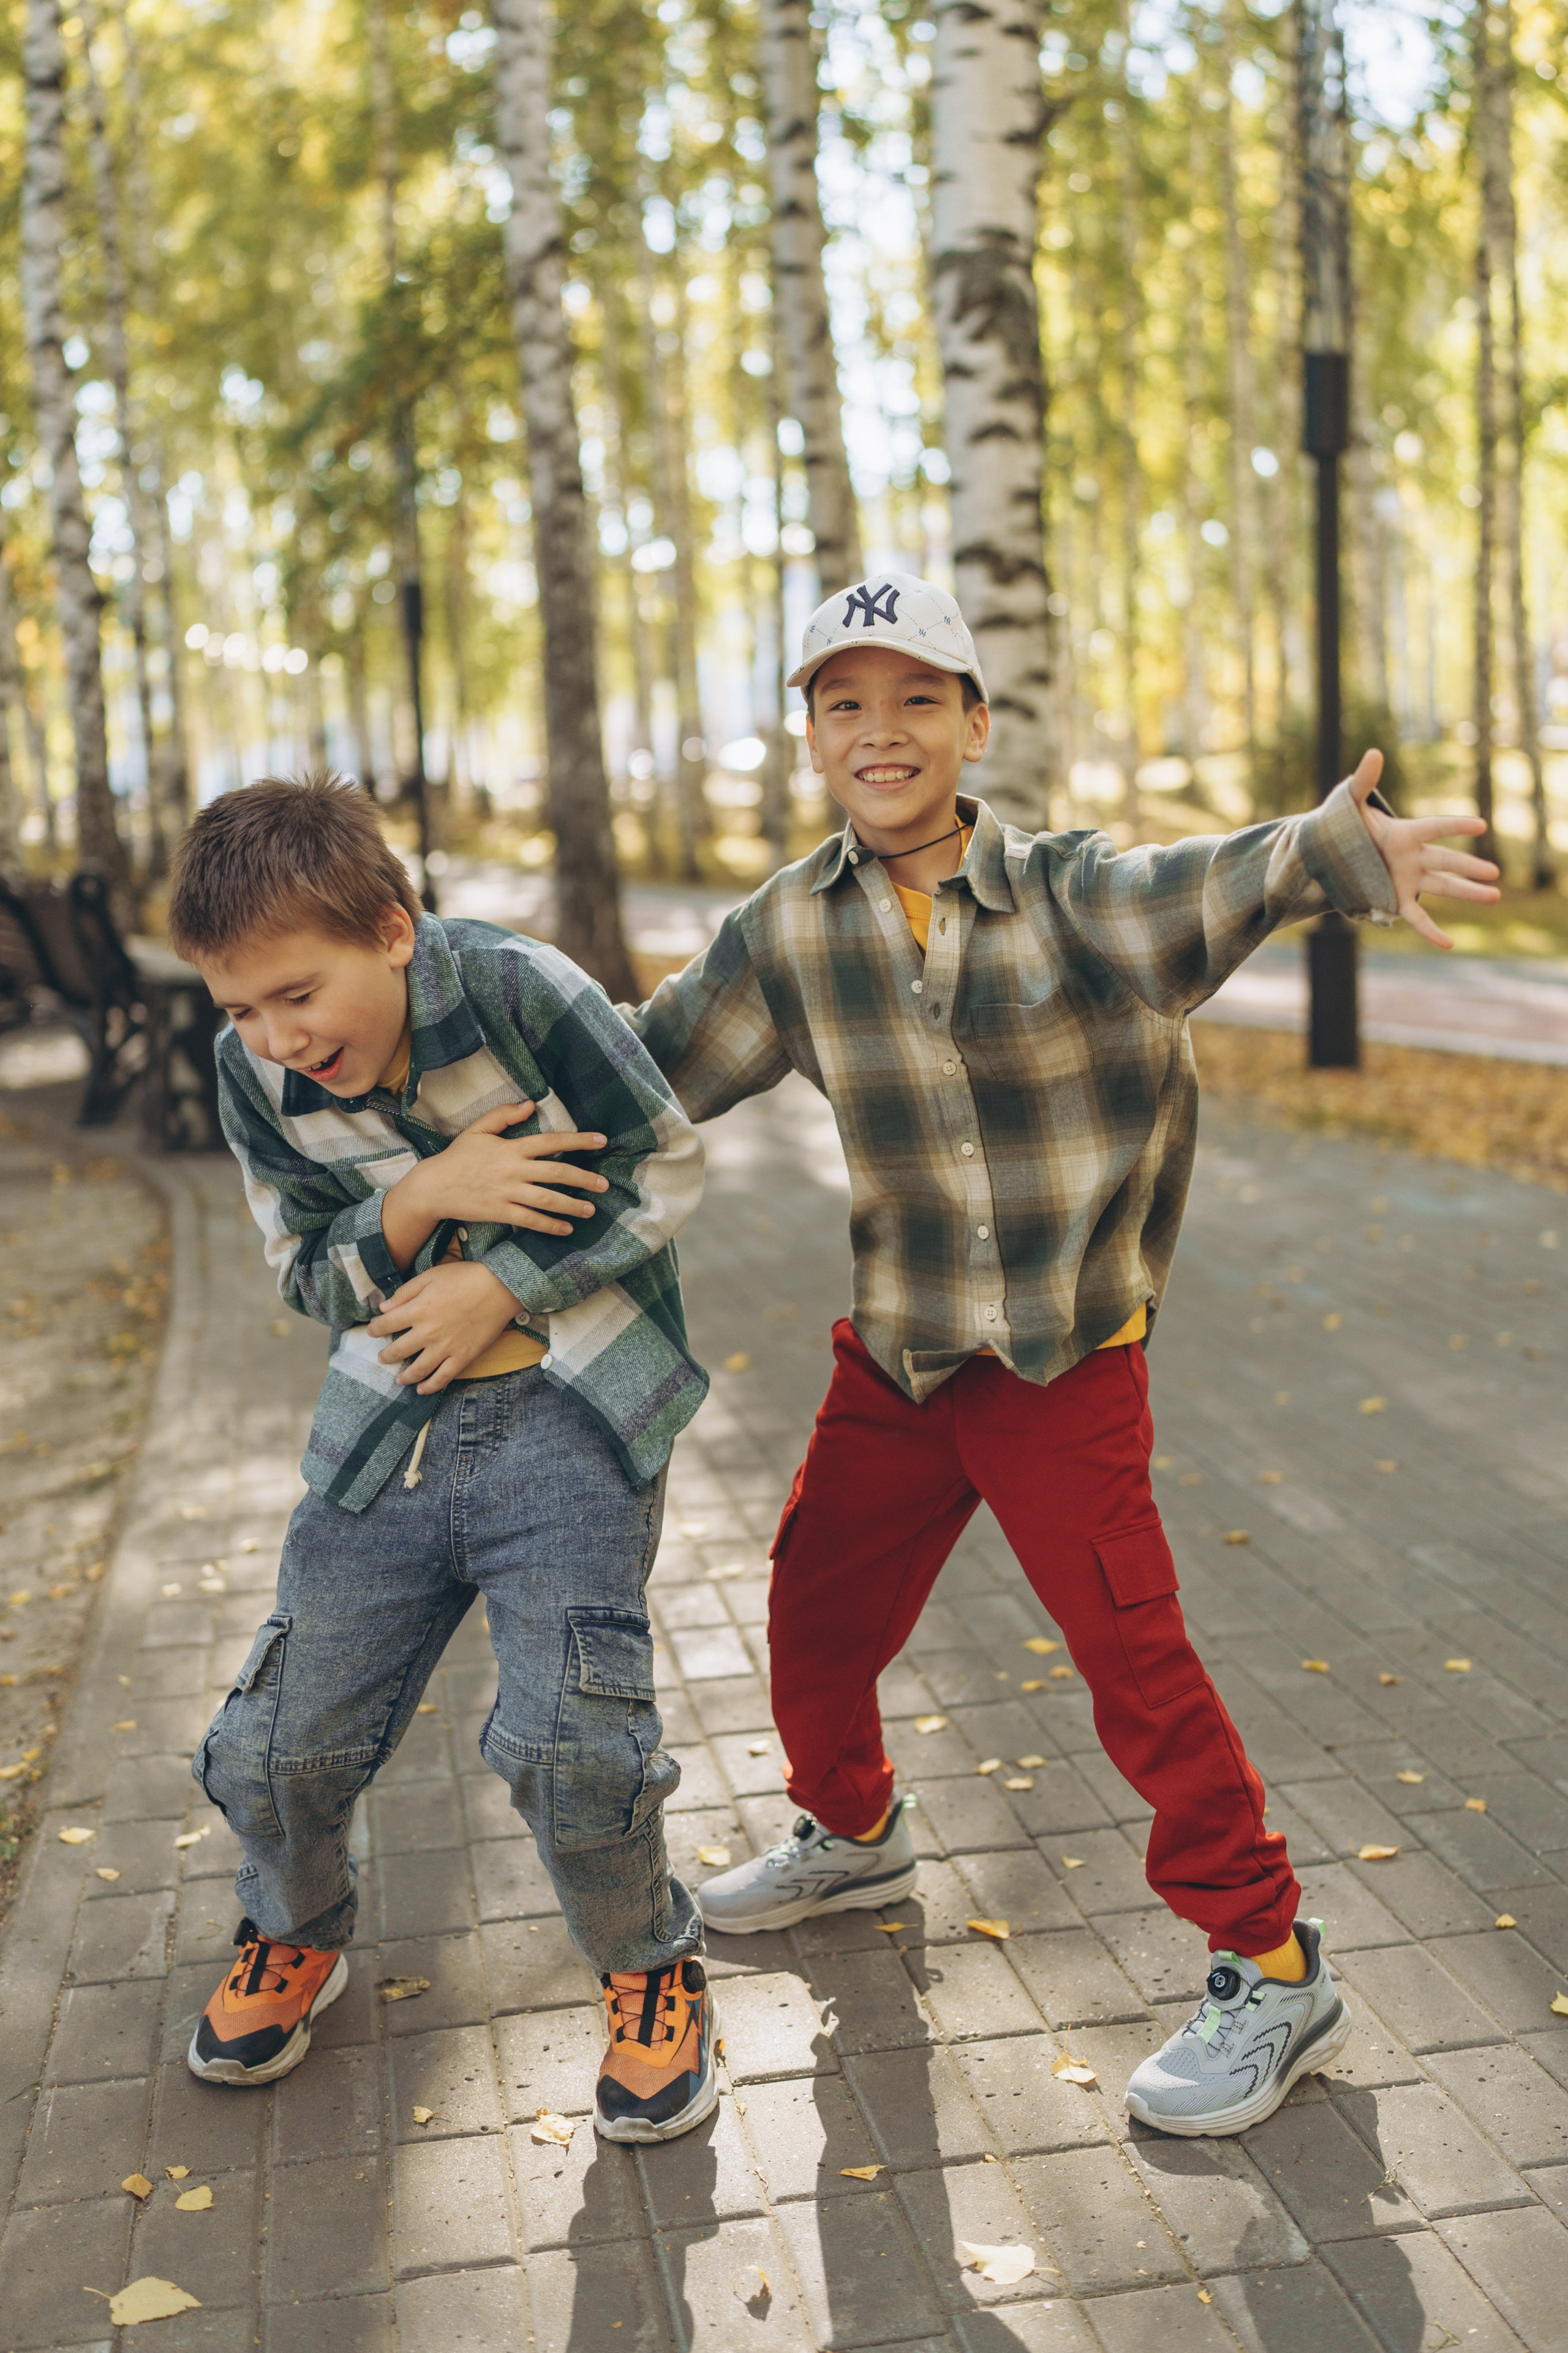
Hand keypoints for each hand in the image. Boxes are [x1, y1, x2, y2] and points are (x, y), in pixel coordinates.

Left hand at [368, 1260, 527, 1392]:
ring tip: (398, 1378)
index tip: (372, 1331)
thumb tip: (384, 1308)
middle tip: (383, 1357)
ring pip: (417, 1370)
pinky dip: (429, 1386)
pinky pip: (442, 1378)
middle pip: (397, 1351)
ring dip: (403, 1376)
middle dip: (386, 1355)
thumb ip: (405, 1292)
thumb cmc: (465, 1277)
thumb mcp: (430, 1276)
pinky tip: (421, 1389)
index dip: (374, 1329)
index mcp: (417, 1310)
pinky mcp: (462, 1357)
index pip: (385, 1324)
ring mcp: (445, 1348)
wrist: (500, 1287)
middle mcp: (427, 1332)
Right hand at [382, 1101, 609, 1267]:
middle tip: (604, 1185)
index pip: (552, 1142)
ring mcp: (507, 1193)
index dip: (578, 1141)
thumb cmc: (458, 1157)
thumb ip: (504, 1116)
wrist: (433, 1187)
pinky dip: (550, 1225)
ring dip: (572, 1205)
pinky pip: (530, 1220)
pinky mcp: (500, 1212)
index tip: (601, 1141)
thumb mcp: (478, 1129)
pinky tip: (566, 1229)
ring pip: (547, 1200)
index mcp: (511, 1148)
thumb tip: (530, 1104)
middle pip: (557, 1173)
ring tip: (591, 1209)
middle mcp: (513, 1170)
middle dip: (584, 1179)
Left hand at [1349, 748, 1500, 948]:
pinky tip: (1449, 944)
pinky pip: (1417, 916)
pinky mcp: (1396, 899)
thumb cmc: (1341, 823)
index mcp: (1404, 833)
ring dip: (1467, 892)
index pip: (1434, 828)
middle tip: (1494, 872)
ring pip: (1442, 886)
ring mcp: (1407, 880)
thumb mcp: (1348, 801)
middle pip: (1446, 861)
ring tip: (1494, 896)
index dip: (1455, 826)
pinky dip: (1431, 931)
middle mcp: (1412, 857)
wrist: (1323, 852)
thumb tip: (1374, 752)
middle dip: (1469, 866)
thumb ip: (1363, 781)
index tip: (1481, 824)